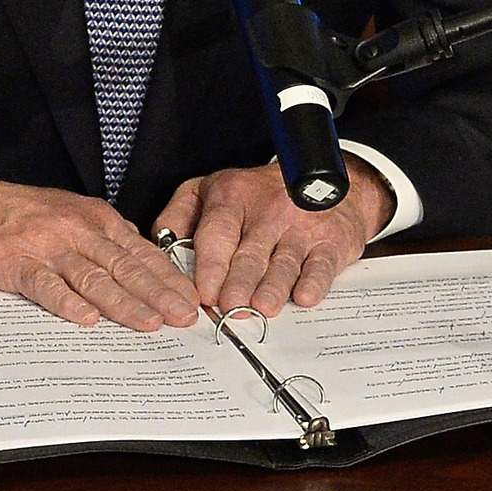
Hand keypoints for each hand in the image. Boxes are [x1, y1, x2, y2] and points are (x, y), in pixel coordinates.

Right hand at [0, 172, 202, 331]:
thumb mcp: (64, 214)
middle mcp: (73, 229)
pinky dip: (66, 303)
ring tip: (149, 324)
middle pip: (123, 266)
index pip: (139, 251)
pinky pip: (44, 285)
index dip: (167, 277)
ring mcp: (43, 245)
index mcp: (91, 218)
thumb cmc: (10, 213)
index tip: (190, 300)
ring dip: (123, 303)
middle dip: (158, 294)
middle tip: (183, 318)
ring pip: (92, 277)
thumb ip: (100, 238)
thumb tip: (138, 263)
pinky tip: (86, 320)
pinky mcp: (12, 263)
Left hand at [153, 156, 392, 319]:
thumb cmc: (257, 195)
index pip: (218, 232)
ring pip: (284, 261)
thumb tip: (160, 244)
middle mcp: (268, 208)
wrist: (321, 182)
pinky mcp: (331, 241)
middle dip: (238, 282)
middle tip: (229, 308)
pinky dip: (314, 282)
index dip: (210, 265)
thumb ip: (180, 214)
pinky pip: (322, 264)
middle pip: (250, 252)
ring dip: (272, 287)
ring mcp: (302, 225)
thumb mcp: (210, 189)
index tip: (203, 293)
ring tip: (260, 308)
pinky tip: (304, 296)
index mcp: (232, 195)